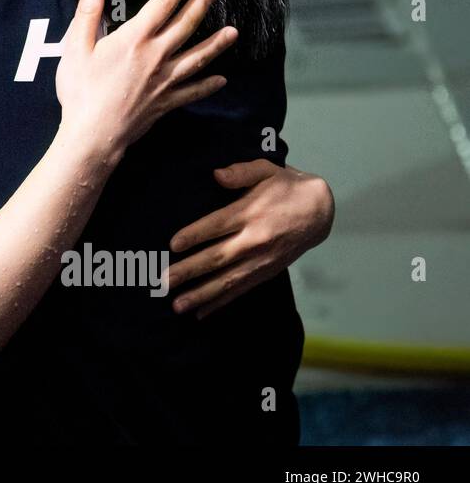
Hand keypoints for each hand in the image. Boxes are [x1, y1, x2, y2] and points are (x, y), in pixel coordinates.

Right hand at [55, 0, 237, 159]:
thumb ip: (88, 14)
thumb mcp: (76, 48)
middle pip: (186, 25)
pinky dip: (208, 85)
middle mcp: (155, 56)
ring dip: (216, 43)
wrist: (93, 134)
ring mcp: (164, 80)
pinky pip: (193, 91)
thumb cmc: (81, 91)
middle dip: (202, 4)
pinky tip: (221, 80)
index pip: (161, 5)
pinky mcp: (166, 102)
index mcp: (133, 39)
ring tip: (233, 32)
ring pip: (197, 57)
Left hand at [167, 159, 334, 318]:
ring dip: (201, 295)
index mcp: (250, 213)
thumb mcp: (266, 169)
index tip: (172, 245)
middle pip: (217, 258)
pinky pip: (241, 290)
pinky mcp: (267, 272)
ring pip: (227, 281)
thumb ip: (240, 171)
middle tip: (162, 282)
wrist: (321, 210)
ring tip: (176, 305)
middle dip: (188, 271)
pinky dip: (220, 303)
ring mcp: (261, 260)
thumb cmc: (285, 186)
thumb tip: (216, 174)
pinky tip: (200, 313)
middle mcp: (255, 240)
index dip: (194, 235)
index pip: (217, 226)